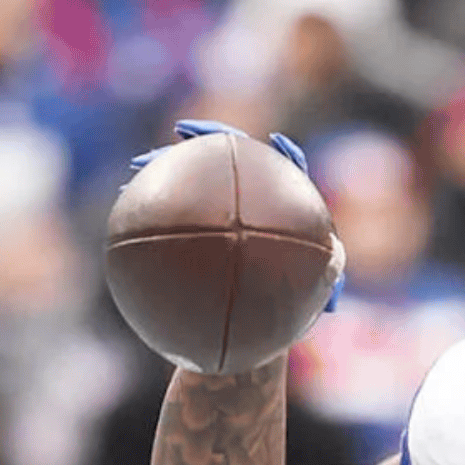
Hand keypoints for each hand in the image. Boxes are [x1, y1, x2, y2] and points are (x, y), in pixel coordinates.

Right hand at [129, 120, 345, 312]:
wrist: (255, 332)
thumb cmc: (289, 315)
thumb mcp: (314, 295)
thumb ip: (329, 271)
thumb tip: (337, 251)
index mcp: (285, 209)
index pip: (286, 168)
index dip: (281, 154)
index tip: (272, 144)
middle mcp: (251, 205)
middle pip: (231, 161)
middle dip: (207, 142)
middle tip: (186, 133)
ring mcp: (219, 215)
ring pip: (192, 183)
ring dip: (164, 167)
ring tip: (141, 164)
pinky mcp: (194, 233)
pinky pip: (170, 218)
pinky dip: (150, 211)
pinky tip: (126, 204)